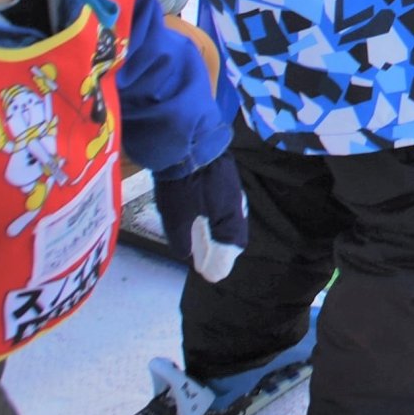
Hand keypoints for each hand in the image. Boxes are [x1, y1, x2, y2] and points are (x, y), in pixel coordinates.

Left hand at [152, 155, 246, 281]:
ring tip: (206, 237)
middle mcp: (237, 204)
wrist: (188, 141)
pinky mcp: (226, 175)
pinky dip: (218, 214)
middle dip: (224, 248)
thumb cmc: (184, 184)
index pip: (233, 246)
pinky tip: (205, 212)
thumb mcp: (176, 217)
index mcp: (229, 217)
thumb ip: (182, 240)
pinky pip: (226, 203)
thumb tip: (187, 255)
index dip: (222, 262)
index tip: (211, 273)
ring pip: (231, 216)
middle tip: (209, 257)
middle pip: (235, 233)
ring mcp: (233, 188)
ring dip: (221, 230)